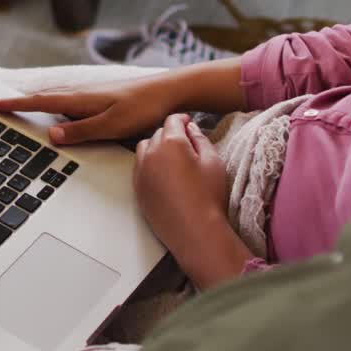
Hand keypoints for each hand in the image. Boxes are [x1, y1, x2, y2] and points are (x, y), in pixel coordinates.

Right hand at [0, 75, 181, 145]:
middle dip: (22, 101)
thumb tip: (51, 136)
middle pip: (45, 97)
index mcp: (81, 99)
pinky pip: (71, 99)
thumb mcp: (113, 126)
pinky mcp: (103, 96)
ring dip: (38, 100)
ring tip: (22, 104)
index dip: (17, 104)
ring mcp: (93, 93)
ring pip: (58, 96)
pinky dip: (56, 101)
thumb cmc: (145, 108)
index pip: (41, 102)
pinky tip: (61, 108)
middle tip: (1, 104)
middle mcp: (84, 93)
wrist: (172, 92)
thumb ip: (81, 131)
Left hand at [134, 114, 251, 289]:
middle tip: (186, 144)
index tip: (188, 123)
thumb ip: (201, 139)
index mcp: (171, 143)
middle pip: (158, 133)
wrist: (195, 230)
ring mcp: (141, 172)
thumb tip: (191, 129)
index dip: (182, 120)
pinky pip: (140, 167)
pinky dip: (149, 164)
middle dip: (171, 134)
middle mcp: (151, 154)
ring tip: (173, 158)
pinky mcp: (137, 189)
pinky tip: (164, 175)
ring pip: (145, 148)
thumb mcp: (213, 161)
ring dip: (157, 147)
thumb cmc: (208, 196)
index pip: (172, 120)